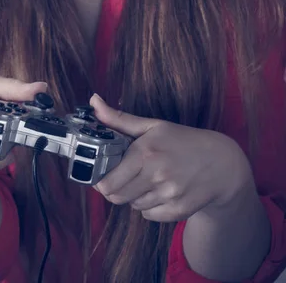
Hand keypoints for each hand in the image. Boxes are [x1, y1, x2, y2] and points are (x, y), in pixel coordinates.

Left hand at [90, 93, 253, 221]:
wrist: (223, 163)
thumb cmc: (182, 141)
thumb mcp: (152, 126)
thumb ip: (119, 118)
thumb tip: (93, 101)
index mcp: (145, 152)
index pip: (108, 182)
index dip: (100, 180)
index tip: (104, 173)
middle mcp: (156, 174)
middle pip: (116, 197)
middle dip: (114, 189)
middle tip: (122, 178)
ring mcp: (169, 194)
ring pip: (133, 205)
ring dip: (133, 196)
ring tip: (145, 180)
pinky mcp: (180, 210)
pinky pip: (149, 215)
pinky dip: (148, 207)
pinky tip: (158, 191)